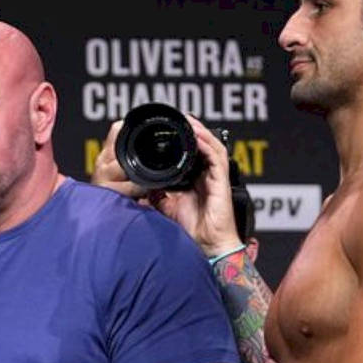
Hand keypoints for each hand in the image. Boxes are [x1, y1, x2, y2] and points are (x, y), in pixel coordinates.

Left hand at [94, 113, 244, 257]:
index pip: (193, 151)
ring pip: (211, 145)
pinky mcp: (222, 181)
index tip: (170, 128)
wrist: (207, 246)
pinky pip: (216, 157)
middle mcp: (208, 174)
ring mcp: (216, 176)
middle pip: (204, 144)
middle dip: (193, 129)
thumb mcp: (167, 205)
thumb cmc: (192, 229)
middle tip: (180, 117)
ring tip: (188, 120)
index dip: (185, 138)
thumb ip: (158, 191)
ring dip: (200, 131)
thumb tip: (141, 182)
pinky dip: (206, 144)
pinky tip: (197, 135)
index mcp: (197, 178)